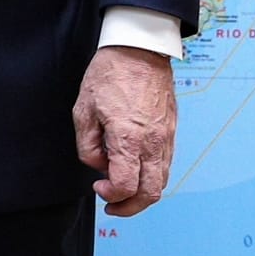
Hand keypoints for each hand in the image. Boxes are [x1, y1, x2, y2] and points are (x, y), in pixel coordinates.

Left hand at [73, 46, 177, 217]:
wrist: (139, 48)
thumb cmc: (110, 73)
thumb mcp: (83, 110)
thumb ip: (88, 146)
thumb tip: (98, 165)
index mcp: (129, 138)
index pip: (125, 186)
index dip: (110, 196)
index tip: (98, 188)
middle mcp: (153, 142)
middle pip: (151, 193)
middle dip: (130, 207)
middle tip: (112, 204)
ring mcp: (166, 137)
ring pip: (162, 181)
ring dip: (143, 193)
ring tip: (123, 188)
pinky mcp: (171, 130)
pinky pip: (166, 163)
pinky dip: (152, 175)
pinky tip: (135, 167)